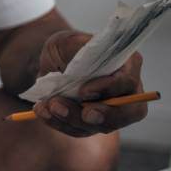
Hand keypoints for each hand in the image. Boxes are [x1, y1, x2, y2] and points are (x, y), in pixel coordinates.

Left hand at [31, 30, 147, 135]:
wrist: (52, 64)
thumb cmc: (65, 48)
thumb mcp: (69, 41)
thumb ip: (81, 46)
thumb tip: (90, 53)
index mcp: (127, 65)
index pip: (127, 81)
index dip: (109, 88)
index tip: (84, 91)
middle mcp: (126, 91)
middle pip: (127, 113)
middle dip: (103, 116)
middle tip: (82, 114)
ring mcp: (111, 110)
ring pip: (100, 125)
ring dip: (72, 119)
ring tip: (48, 106)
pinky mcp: (93, 123)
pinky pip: (80, 130)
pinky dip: (60, 123)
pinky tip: (43, 111)